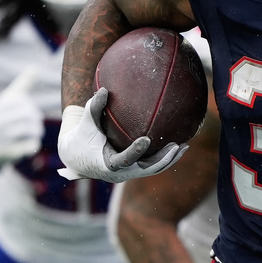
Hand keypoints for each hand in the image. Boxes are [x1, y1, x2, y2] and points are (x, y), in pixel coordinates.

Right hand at [0, 66, 43, 179]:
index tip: (30, 112)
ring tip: (36, 131)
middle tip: (36, 122)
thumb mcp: (12, 98)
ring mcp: (1, 139)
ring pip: (29, 130)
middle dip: (35, 118)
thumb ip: (24, 83)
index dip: (29, 107)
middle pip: (27, 115)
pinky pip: (28, 147)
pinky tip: (34, 143)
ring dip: (37, 130)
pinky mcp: (9, 153)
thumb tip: (36, 66)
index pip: (21, 103)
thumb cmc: (4, 117)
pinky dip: (34, 145)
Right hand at [57, 87, 186, 182]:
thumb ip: (94, 107)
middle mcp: (121, 173)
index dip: (135, 151)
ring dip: (169, 159)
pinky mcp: (134, 170)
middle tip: (176, 145)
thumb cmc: (82, 137)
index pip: (124, 159)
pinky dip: (165, 158)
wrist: (77, 157)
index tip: (146, 139)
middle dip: (162, 159)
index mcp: (108, 164)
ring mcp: (129, 173)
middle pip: (146, 169)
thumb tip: (103, 89)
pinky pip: (152, 166)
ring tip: (184, 146)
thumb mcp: (86, 123)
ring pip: (153, 170)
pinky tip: (178, 146)